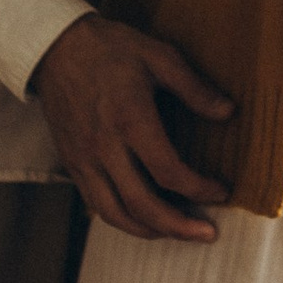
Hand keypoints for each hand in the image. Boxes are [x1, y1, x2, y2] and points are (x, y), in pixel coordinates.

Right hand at [34, 13, 231, 242]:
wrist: (54, 48)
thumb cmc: (109, 48)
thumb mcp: (158, 56)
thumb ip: (195, 88)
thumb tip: (228, 112)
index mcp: (130, 120)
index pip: (168, 171)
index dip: (199, 189)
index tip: (221, 191)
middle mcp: (104, 147)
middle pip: (142, 205)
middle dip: (179, 227)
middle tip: (207, 234)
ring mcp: (84, 159)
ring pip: (115, 214)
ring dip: (150, 231)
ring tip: (178, 233)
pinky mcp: (72, 164)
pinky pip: (96, 204)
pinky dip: (122, 219)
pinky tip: (143, 218)